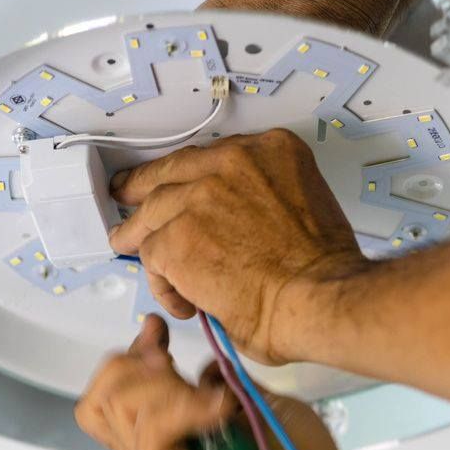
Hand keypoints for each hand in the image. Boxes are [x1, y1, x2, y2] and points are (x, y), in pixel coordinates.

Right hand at [75, 314, 350, 449]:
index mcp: (168, 430)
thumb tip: (203, 369)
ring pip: (118, 404)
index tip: (157, 330)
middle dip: (138, 363)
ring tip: (214, 400)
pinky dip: (184, 409)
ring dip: (165, 386)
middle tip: (175, 362)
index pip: (114, 388)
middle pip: (103, 393)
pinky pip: (151, 431)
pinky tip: (220, 411)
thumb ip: (220, 384)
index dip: (130, 354)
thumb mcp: (258, 405)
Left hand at [108, 129, 365, 364]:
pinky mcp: (175, 237)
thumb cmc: (321, 268)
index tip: (181, 180)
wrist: (317, 298)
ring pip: (152, 213)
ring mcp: (198, 197)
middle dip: (144, 185)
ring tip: (127, 243)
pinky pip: (151, 256)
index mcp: (271, 150)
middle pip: (171, 171)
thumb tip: (236, 224)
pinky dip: (163, 284)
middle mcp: (231, 163)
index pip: (212, 156)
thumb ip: (264, 198)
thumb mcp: (305, 202)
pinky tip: (180, 298)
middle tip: (127, 192)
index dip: (190, 174)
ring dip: (138, 234)